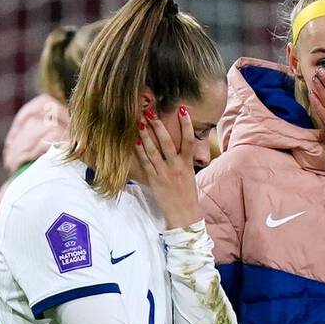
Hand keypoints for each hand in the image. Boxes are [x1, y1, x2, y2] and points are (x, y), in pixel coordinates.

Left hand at [134, 107, 201, 228]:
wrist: (183, 214)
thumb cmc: (186, 194)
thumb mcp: (189, 174)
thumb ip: (183, 160)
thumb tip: (179, 145)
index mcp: (187, 164)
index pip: (188, 140)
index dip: (186, 124)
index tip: (182, 109)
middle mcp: (176, 167)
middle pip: (167, 142)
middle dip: (158, 126)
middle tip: (151, 112)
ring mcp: (164, 173)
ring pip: (153, 151)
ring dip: (145, 135)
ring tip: (139, 121)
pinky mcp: (154, 180)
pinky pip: (145, 163)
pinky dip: (139, 151)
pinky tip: (134, 140)